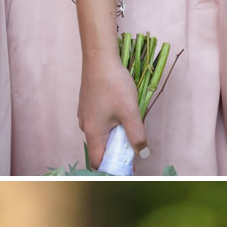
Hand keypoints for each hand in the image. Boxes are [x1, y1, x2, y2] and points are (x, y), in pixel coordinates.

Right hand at [78, 42, 147, 168]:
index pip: (98, 162)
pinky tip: (120, 112)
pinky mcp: (87, 105)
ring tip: (128, 125)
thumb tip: (142, 153)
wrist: (99, 58)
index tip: (127, 167)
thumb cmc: (114, 85)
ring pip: (100, 134)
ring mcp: (84, 115)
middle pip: (100, 148)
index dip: (112, 168)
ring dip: (114, 136)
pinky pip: (98, 122)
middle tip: (133, 146)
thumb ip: (137, 136)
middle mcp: (85, 126)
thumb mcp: (130, 112)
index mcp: (93, 133)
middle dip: (116, 151)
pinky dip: (109, 124)